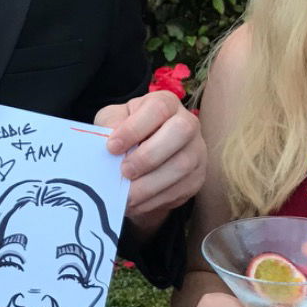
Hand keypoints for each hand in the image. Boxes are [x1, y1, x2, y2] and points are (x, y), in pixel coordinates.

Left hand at [96, 91, 205, 232]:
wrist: (142, 160)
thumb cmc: (126, 133)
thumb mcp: (112, 121)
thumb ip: (109, 124)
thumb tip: (109, 138)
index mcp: (166, 103)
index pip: (158, 108)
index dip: (135, 127)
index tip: (112, 147)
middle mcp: (188, 123)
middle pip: (180, 131)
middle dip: (149, 155)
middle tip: (124, 171)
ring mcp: (196, 151)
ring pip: (182, 165)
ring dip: (150, 184)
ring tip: (126, 195)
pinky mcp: (197, 177)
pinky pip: (181, 189)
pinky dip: (155, 200)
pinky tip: (137, 203)